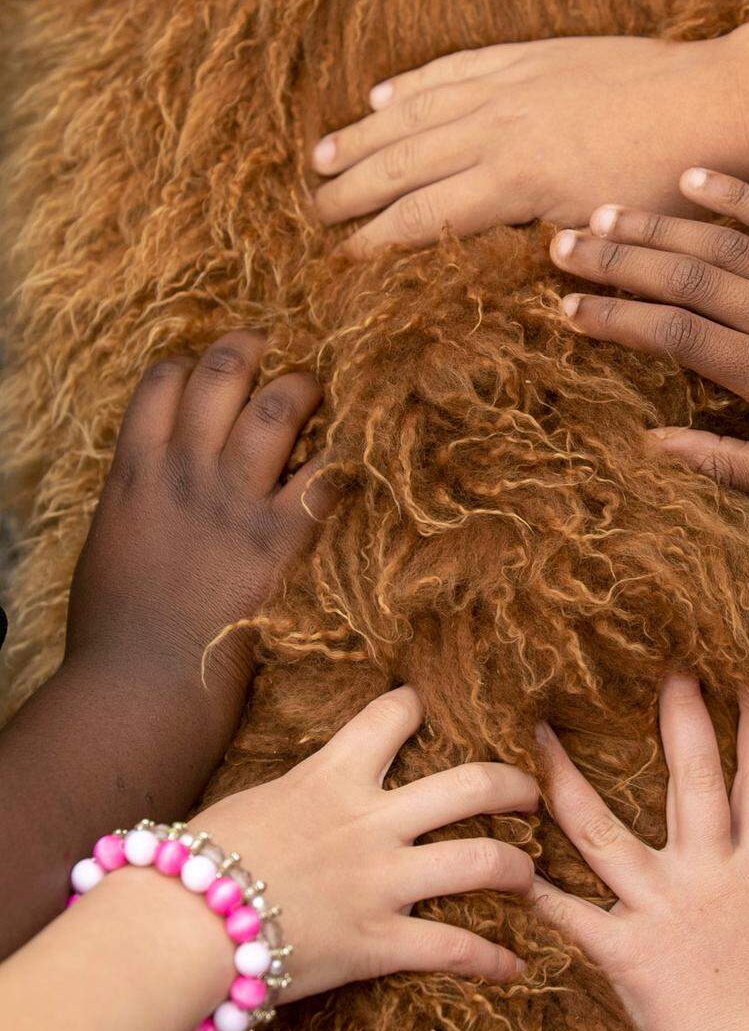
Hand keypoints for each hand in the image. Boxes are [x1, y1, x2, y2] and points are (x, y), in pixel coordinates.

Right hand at [65, 330, 333, 766]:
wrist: (141, 683)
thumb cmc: (115, 630)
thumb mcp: (108, 545)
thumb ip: (133, 503)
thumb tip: (148, 486)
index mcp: (135, 472)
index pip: (163, 382)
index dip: (192, 365)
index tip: (211, 369)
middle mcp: (185, 473)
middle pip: (222, 375)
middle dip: (251, 349)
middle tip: (273, 347)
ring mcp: (234, 503)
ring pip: (277, 409)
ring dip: (303, 388)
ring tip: (318, 387)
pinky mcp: (279, 541)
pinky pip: (325, 478)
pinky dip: (346, 457)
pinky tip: (359, 449)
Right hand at [201, 686, 537, 999]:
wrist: (177, 926)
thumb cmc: (195, 864)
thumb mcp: (254, 803)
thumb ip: (301, 794)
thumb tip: (307, 793)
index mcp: (332, 778)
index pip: (393, 715)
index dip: (420, 705)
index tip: (437, 708)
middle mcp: (369, 823)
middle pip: (469, 784)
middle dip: (512, 784)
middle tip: (530, 792)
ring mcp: (379, 883)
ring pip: (481, 861)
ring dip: (518, 866)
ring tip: (531, 871)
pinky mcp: (377, 942)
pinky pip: (454, 949)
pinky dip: (493, 959)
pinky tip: (516, 965)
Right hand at [311, 34, 748, 250]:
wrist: (716, 103)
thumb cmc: (671, 184)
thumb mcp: (607, 233)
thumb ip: (544, 245)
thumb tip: (491, 267)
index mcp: (514, 181)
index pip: (424, 216)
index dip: (376, 240)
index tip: (340, 260)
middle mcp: (499, 128)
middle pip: (404, 163)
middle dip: (353, 190)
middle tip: (312, 211)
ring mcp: (511, 85)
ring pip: (417, 112)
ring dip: (366, 137)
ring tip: (323, 156)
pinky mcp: (530, 56)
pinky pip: (455, 68)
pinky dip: (414, 84)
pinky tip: (382, 98)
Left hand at [529, 673, 748, 1030]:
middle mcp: (705, 876)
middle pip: (691, 781)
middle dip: (681, 719)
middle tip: (668, 669)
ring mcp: (656, 908)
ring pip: (601, 831)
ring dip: (567, 780)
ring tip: (540, 734)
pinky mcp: (618, 948)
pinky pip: (568, 912)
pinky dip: (535, 887)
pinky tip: (505, 856)